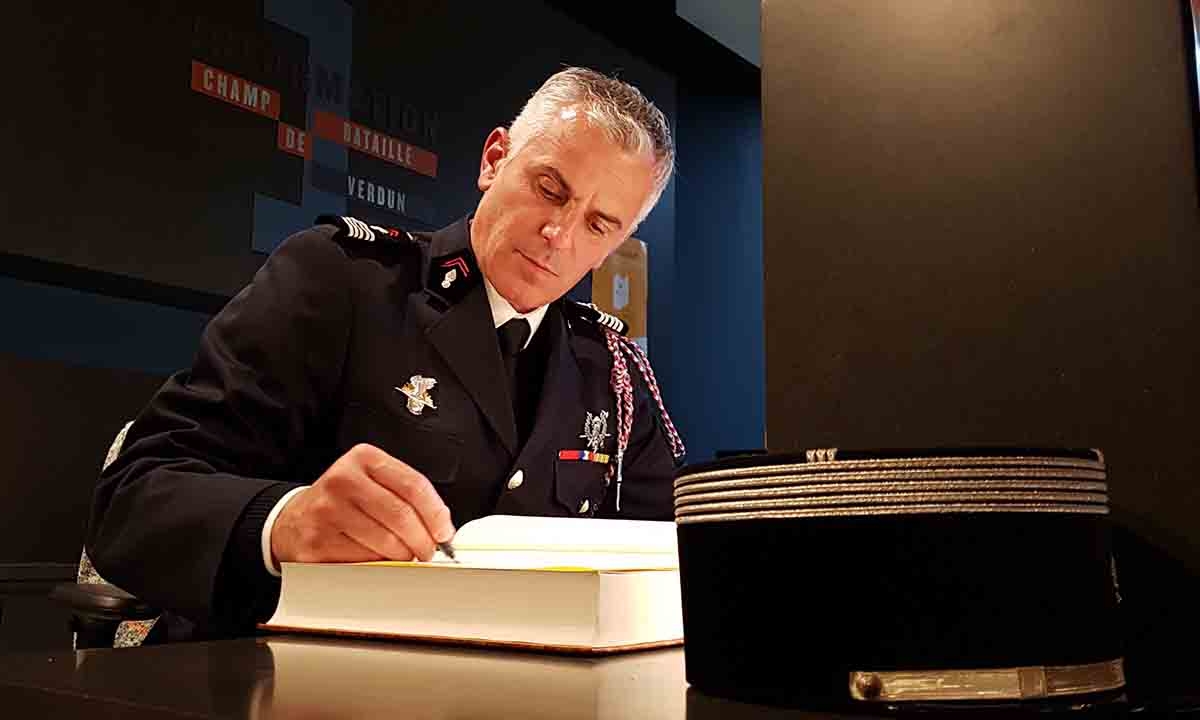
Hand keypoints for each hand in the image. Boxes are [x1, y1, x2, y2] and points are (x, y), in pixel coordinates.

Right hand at [271, 444, 454, 564]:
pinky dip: (378, 565)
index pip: (413, 485)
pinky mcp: (317, 542)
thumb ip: (406, 495)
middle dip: (423, 539)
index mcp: (363, 459)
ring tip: (404, 555)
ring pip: (385, 541)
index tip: (444, 531)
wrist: (295, 520)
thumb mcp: (372, 482)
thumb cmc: (344, 502)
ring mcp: (327, 511)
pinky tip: (377, 560)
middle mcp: (343, 480)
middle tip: (428, 550)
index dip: (435, 513)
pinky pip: (363, 560)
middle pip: (401, 515)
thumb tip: (440, 526)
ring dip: (403, 555)